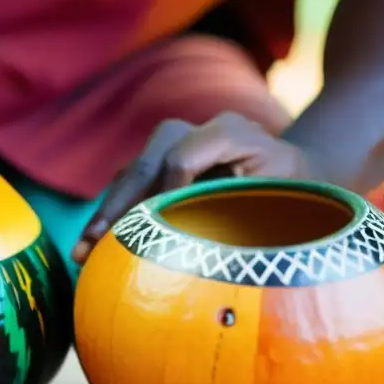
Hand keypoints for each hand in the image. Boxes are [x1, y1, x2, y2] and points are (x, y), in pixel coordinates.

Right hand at [71, 112, 324, 263]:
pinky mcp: (161, 166)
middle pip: (146, 163)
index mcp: (232, 132)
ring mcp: (174, 146)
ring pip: (131, 176)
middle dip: (118, 205)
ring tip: (82, 251)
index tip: (155, 231)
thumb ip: (249, 212)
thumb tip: (203, 253)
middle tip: (95, 240)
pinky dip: (113, 217)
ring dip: (107, 214)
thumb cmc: (301, 196)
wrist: (301, 176)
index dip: (167, 191)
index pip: (183, 157)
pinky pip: (130, 188)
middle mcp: (196, 130)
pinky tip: (93, 248)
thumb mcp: (287, 202)